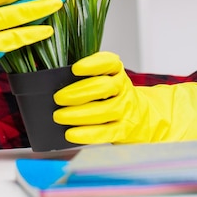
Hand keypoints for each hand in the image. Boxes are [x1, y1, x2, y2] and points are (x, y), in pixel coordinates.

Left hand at [52, 51, 196, 143]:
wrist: (143, 117)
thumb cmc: (111, 96)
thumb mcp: (104, 80)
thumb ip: (84, 80)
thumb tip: (54, 85)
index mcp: (116, 72)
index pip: (109, 63)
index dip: (92, 65)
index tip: (75, 69)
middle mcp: (123, 89)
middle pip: (103, 88)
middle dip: (78, 93)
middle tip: (57, 98)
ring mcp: (125, 109)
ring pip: (104, 110)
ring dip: (79, 114)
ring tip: (59, 116)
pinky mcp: (124, 130)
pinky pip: (106, 132)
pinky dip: (87, 134)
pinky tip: (70, 134)